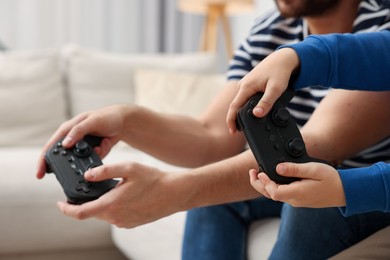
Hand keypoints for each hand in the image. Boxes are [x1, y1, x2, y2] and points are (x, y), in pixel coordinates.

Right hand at [36, 105, 128, 178]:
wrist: (123, 122)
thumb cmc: (107, 117)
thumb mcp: (92, 121)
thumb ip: (78, 131)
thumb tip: (65, 144)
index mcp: (68, 129)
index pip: (51, 146)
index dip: (43, 161)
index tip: (39, 174)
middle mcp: (72, 139)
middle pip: (64, 157)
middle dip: (73, 162)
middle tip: (82, 162)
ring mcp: (82, 147)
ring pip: (81, 160)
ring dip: (92, 156)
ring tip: (100, 144)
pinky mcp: (92, 152)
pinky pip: (93, 159)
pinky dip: (101, 152)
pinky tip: (106, 143)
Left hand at [57, 162, 185, 227]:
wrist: (174, 193)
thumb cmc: (154, 180)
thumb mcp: (129, 168)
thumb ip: (105, 171)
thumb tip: (88, 175)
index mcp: (111, 204)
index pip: (80, 213)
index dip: (65, 209)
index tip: (60, 203)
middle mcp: (115, 217)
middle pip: (92, 212)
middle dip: (86, 202)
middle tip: (90, 187)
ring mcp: (124, 222)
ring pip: (104, 214)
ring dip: (101, 203)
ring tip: (111, 188)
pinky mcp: (131, 223)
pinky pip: (115, 216)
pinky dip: (112, 207)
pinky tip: (123, 195)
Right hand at [226, 48, 299, 133]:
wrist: (282, 59)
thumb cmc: (279, 72)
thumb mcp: (275, 89)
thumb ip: (266, 102)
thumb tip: (257, 115)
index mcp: (246, 87)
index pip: (234, 107)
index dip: (231, 120)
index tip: (232, 131)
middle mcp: (243, 85)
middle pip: (236, 105)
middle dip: (237, 119)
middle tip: (241, 131)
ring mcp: (245, 84)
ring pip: (241, 102)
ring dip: (242, 112)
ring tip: (248, 124)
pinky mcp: (250, 85)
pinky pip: (245, 98)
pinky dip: (247, 106)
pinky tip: (253, 112)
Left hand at [249, 162, 345, 207]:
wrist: (345, 192)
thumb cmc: (331, 180)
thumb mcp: (313, 169)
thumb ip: (294, 169)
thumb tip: (277, 168)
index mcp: (296, 193)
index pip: (273, 192)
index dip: (264, 182)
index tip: (260, 172)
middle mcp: (294, 200)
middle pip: (270, 195)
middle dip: (258, 184)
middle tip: (252, 172)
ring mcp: (296, 200)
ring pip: (275, 195)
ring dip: (265, 185)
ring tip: (258, 173)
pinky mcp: (299, 198)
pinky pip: (282, 193)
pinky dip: (274, 186)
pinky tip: (272, 177)